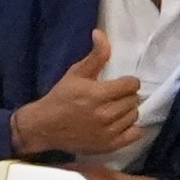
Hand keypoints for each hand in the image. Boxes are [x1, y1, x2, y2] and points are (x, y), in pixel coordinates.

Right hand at [13, 34, 147, 163]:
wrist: (44, 127)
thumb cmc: (60, 98)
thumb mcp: (75, 74)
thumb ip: (94, 56)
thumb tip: (100, 33)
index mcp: (97, 94)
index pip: (132, 85)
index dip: (127, 82)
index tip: (118, 84)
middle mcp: (106, 114)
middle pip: (134, 100)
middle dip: (126, 96)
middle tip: (113, 97)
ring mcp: (109, 132)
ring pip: (134, 115)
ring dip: (127, 111)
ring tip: (114, 110)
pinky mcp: (110, 146)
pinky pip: (135, 134)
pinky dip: (131, 128)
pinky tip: (119, 124)